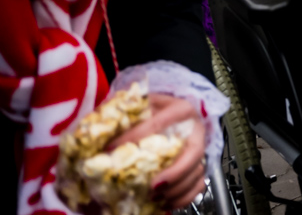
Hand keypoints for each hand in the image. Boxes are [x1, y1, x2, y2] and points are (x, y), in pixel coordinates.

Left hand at [104, 93, 206, 211]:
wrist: (169, 114)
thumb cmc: (150, 112)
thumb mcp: (138, 107)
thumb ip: (122, 116)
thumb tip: (94, 135)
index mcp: (179, 109)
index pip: (158, 124)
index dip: (134, 137)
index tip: (110, 150)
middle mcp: (194, 128)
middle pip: (194, 152)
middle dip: (175, 172)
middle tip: (153, 187)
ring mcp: (198, 147)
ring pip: (197, 171)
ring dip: (178, 188)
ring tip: (154, 197)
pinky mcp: (198, 164)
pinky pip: (199, 184)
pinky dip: (185, 196)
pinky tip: (167, 202)